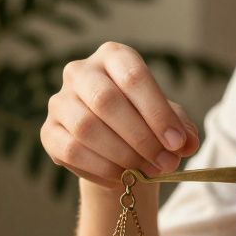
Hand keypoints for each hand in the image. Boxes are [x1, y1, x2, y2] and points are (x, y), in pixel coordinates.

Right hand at [43, 41, 199, 186]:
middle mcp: (81, 72)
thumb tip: (186, 144)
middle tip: (164, 164)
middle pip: (106, 101)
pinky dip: (100, 169)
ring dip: (121, 156)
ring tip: (145, 173)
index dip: (157, 112)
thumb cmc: (144, 122)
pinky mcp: (48, 132)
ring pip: (86, 128)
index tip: (177, 143)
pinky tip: (120, 179)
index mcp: (113, 56)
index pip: (133, 76)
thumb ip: (182, 129)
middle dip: (141, 138)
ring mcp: (60, 101)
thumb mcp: (169, 121)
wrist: (114, 143)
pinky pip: (71, 151)